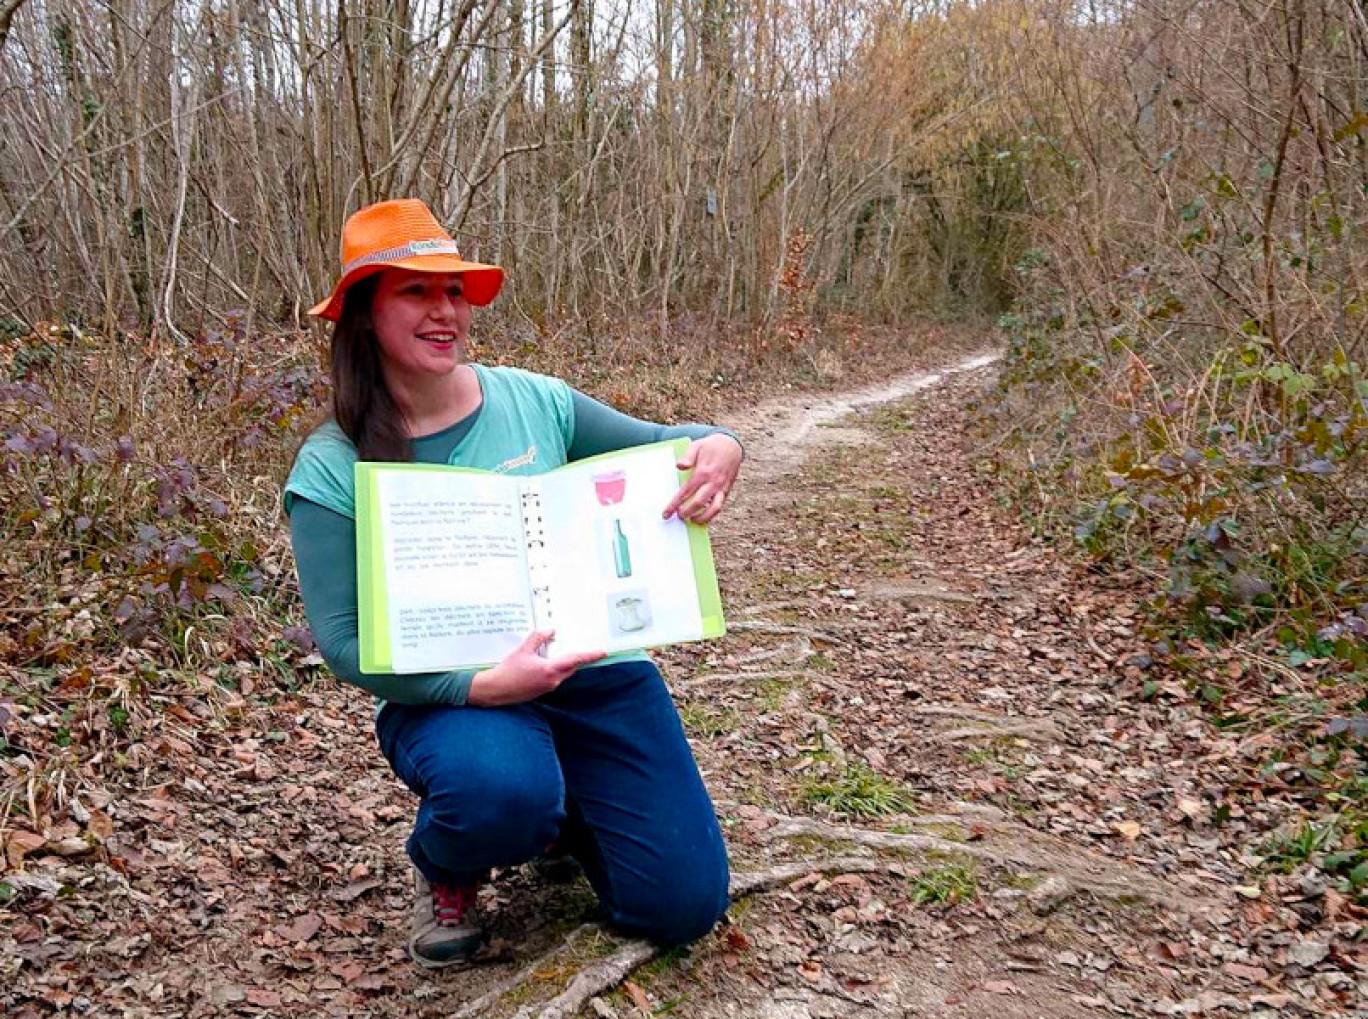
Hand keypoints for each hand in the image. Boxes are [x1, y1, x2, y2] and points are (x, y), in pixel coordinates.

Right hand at [467, 630, 605, 706]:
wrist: (495, 690)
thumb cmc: (508, 671)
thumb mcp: (522, 650)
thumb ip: (537, 638)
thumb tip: (550, 630)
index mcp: (549, 670)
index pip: (575, 660)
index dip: (590, 656)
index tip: (603, 652)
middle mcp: (552, 681)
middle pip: (570, 667)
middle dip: (575, 658)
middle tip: (578, 648)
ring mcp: (548, 687)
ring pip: (562, 673)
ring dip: (562, 663)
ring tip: (551, 652)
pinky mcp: (542, 691)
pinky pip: (554, 678)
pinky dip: (554, 669)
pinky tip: (542, 663)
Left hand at [662, 434, 742, 523]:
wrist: (732, 445)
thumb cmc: (711, 446)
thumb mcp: (697, 446)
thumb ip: (687, 456)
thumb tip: (679, 466)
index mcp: (703, 472)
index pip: (686, 492)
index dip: (674, 504)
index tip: (666, 513)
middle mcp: (713, 482)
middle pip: (698, 503)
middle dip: (686, 513)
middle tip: (679, 516)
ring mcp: (722, 487)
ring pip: (714, 509)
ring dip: (702, 517)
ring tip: (692, 519)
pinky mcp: (727, 490)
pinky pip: (720, 505)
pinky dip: (712, 513)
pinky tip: (703, 515)